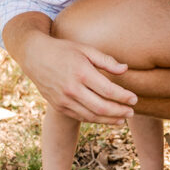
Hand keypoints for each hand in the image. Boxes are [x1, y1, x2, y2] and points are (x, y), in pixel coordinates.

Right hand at [19, 30, 137, 123]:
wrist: (35, 56)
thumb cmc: (64, 50)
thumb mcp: (85, 49)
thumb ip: (106, 61)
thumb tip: (125, 70)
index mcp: (81, 72)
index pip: (108, 90)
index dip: (123, 97)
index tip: (135, 99)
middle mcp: (72, 88)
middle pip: (101, 107)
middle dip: (119, 112)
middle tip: (132, 112)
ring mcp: (63, 99)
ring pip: (90, 116)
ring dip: (109, 120)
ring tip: (122, 119)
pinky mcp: (58, 106)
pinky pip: (79, 117)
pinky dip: (94, 119)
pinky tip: (105, 118)